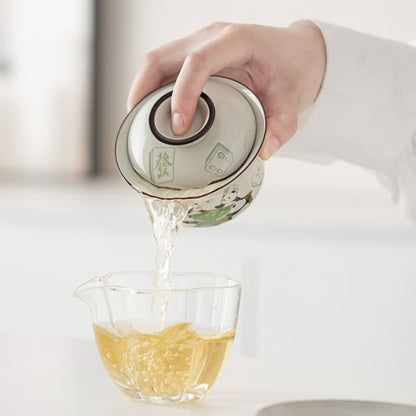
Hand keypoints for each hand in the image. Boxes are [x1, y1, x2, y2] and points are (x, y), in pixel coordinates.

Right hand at [127, 21, 325, 159]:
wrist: (297, 52)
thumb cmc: (294, 70)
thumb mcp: (294, 100)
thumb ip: (282, 126)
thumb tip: (263, 153)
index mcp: (237, 41)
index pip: (197, 61)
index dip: (182, 93)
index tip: (179, 127)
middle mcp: (213, 36)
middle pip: (162, 57)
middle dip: (143, 91)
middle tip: (138, 126)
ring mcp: (201, 42)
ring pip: (157, 60)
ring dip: (142, 90)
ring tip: (139, 122)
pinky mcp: (196, 53)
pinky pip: (165, 67)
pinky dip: (153, 89)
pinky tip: (154, 112)